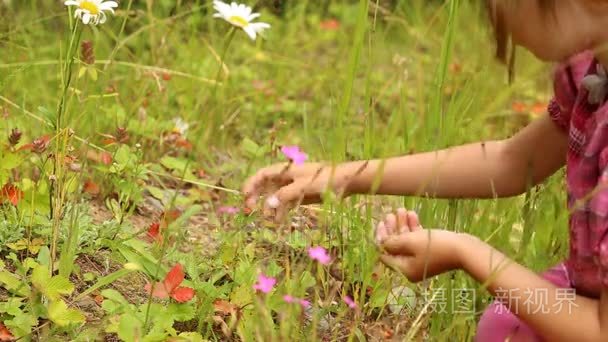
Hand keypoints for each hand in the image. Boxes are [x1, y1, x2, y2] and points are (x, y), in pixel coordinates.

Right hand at [242, 161, 367, 219]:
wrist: (344, 182)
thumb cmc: (323, 179)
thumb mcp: (303, 186)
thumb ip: (285, 195)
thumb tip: (267, 204)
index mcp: (285, 170)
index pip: (262, 175)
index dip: (251, 184)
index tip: (244, 196)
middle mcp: (286, 178)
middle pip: (265, 186)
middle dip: (255, 197)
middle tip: (249, 210)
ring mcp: (292, 187)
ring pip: (274, 197)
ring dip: (268, 207)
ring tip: (267, 219)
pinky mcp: (300, 196)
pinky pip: (285, 204)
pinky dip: (280, 212)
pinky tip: (278, 221)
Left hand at [375, 208, 464, 281]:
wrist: (464, 249)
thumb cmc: (435, 246)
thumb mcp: (409, 242)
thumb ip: (392, 243)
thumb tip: (381, 244)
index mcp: (404, 269)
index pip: (385, 254)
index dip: (381, 238)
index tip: (380, 223)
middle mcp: (411, 267)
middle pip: (396, 246)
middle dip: (393, 229)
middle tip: (390, 214)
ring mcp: (421, 260)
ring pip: (407, 241)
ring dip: (403, 225)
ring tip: (401, 210)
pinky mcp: (431, 252)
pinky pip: (418, 240)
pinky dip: (414, 228)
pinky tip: (412, 214)